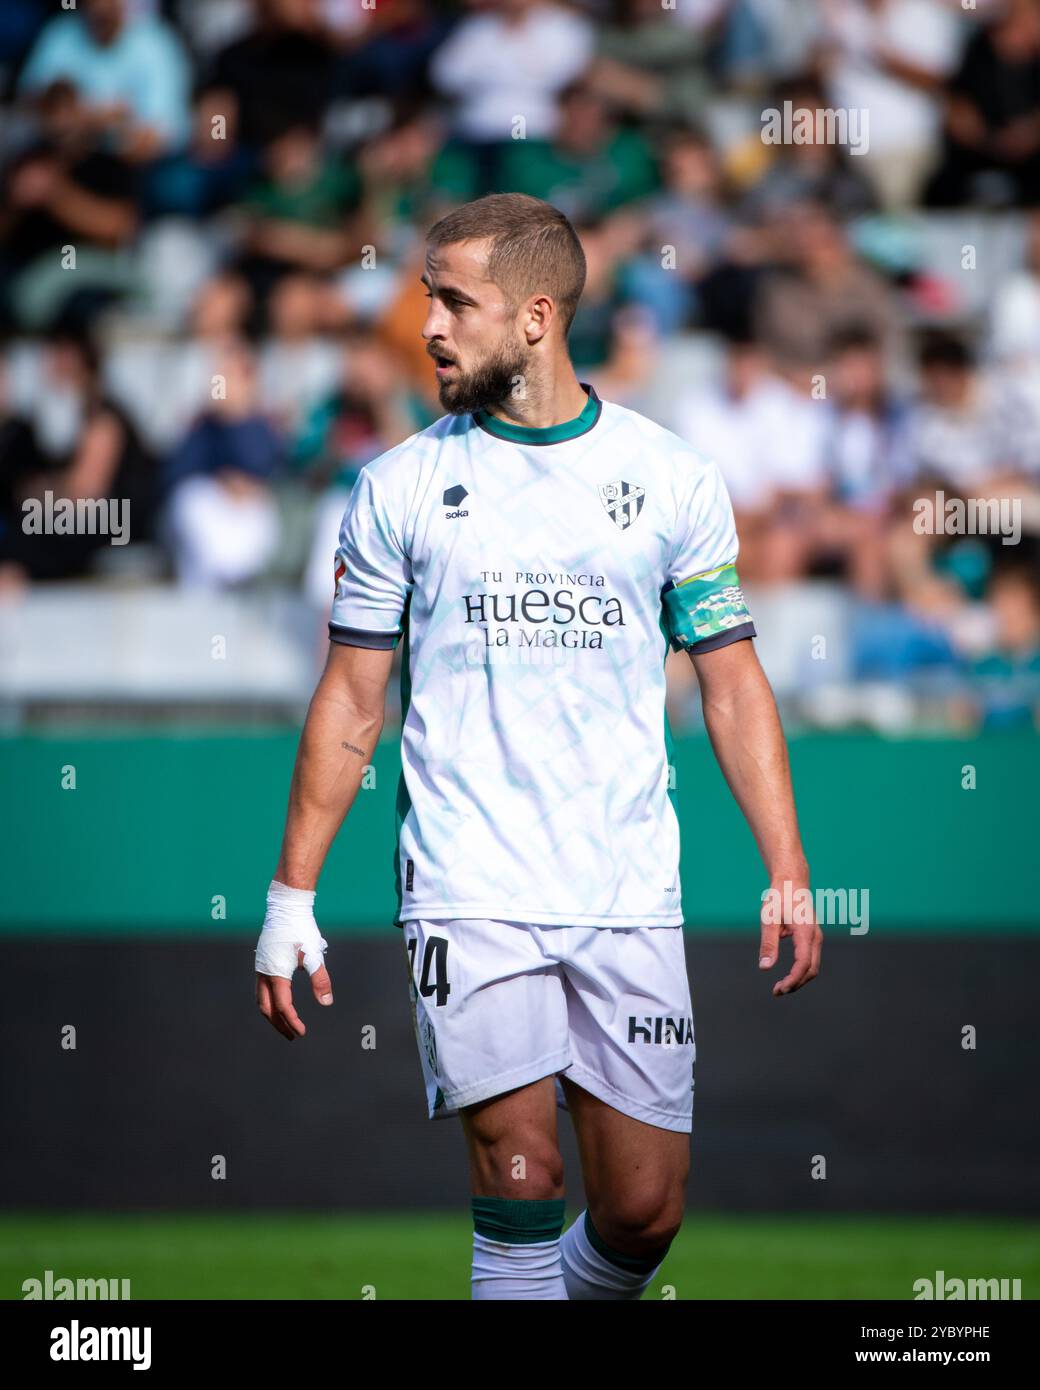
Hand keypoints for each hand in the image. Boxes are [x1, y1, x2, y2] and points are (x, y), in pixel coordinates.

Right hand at [255, 880, 333, 1039]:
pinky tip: (281, 1000)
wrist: (286, 908)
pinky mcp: (262, 961)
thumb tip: (326, 1003)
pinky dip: (269, 1000)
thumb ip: (320, 980)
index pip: (282, 1006)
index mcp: (276, 975)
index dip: (292, 1021)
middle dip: (279, 1024)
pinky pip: (261, 988)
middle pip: (266, 1008)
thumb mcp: (314, 956)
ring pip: (261, 999)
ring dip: (272, 1013)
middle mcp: (263, 973)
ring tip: (285, 1022)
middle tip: (292, 1035)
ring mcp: (260, 967)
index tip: (302, 1032)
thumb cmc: (302, 930)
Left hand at [758, 876, 821, 996]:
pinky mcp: (812, 937)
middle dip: (796, 984)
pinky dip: (801, 971)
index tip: (779, 989)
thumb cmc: (779, 897)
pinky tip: (787, 976)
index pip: (803, 964)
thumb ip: (768, 944)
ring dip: (799, 979)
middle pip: (811, 969)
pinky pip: (810, 959)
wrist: (792, 881)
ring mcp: (816, 937)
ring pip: (813, 966)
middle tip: (776, 992)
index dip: (793, 979)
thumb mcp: (769, 919)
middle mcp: (815, 936)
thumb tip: (765, 968)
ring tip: (780, 987)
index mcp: (806, 932)